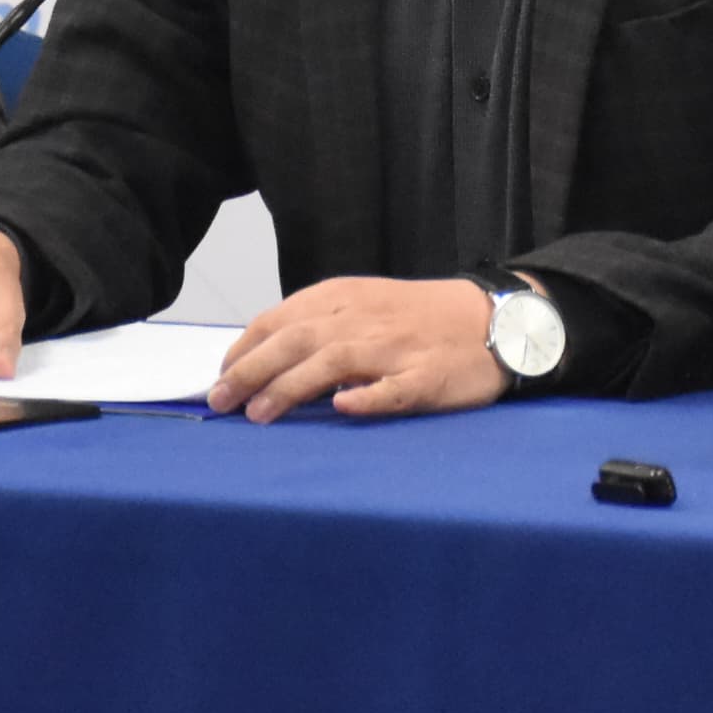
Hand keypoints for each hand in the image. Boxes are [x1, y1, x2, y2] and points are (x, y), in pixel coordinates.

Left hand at [206, 276, 505, 423]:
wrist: (492, 319)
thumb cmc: (420, 317)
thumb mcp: (365, 305)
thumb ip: (318, 325)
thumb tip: (262, 359)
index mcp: (345, 298)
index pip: (280, 319)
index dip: (244, 349)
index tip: (220, 378)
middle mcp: (364, 319)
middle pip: (297, 340)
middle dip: (252, 370)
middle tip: (220, 402)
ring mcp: (396, 349)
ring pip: (333, 362)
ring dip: (291, 387)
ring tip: (259, 414)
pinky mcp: (426, 378)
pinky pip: (393, 389)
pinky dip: (367, 398)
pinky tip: (343, 409)